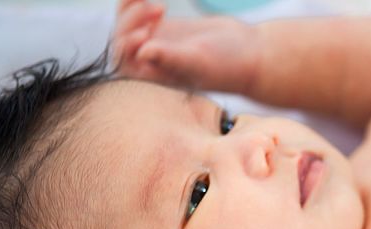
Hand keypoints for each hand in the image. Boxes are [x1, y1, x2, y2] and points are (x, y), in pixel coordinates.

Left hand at [112, 0, 255, 92]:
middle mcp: (151, 64)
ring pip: (127, 23)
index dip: (126, 45)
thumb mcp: (199, 60)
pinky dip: (136, 0)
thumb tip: (142, 52)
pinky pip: (138, 13)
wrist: (249, 53)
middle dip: (132, 20)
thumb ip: (171, 58)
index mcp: (156, 79)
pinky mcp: (162, 30)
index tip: (147, 32)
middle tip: (159, 9)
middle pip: (121, 40)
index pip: (124, 63)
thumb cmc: (229, 64)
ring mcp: (155, 45)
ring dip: (132, 8)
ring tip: (160, 6)